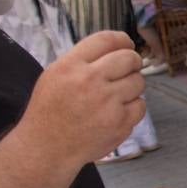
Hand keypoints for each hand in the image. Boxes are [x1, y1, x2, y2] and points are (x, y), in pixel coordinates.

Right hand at [24, 31, 143, 168]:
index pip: (107, 39)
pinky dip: (132, 108)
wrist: (46, 147)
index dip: (123, 40)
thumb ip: (84, 60)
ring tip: (114, 96)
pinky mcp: (120, 122)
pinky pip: (141, 105)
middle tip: (126, 71)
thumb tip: (120, 47)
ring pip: (138, 81)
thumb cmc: (51, 109)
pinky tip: (115, 113)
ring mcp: (107, 103)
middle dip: (132, 63)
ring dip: (131, 86)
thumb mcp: (56, 75)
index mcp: (70, 66)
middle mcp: (89, 81)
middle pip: (130, 58)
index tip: (127, 45)